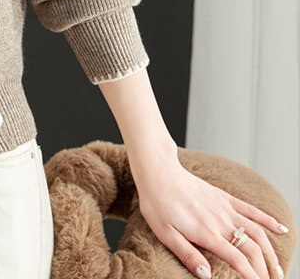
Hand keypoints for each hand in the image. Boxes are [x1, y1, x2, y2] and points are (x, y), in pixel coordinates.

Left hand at [133, 155, 288, 278]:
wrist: (158, 171)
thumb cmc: (157, 203)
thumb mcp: (164, 233)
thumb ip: (186, 254)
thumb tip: (206, 276)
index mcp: (207, 233)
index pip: (238, 261)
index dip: (252, 278)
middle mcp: (221, 221)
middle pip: (253, 250)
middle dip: (265, 270)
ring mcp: (225, 208)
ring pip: (258, 232)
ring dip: (271, 252)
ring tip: (278, 269)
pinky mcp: (224, 197)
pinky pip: (251, 209)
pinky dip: (269, 220)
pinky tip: (282, 229)